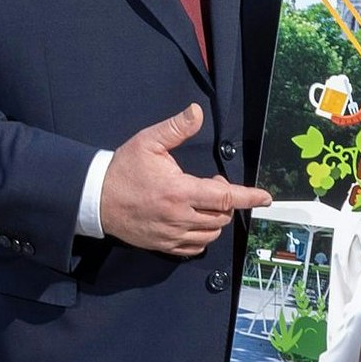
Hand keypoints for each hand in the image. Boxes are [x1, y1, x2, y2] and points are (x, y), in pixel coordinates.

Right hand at [101, 104, 265, 256]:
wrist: (95, 199)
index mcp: (179, 191)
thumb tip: (196, 113)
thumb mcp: (147, 142)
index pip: (225, 196)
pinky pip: (195, 248)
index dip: (249, 196)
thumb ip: (176, 128)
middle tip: (213, 186)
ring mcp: (171, 234)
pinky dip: (202, 237)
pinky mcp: (163, 245)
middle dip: (226, 202)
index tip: (265, 197)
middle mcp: (179, 216)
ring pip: (211, 234)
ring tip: (203, 203)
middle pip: (221, 216)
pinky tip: (194, 222)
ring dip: (215, 219)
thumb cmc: (122, 170)